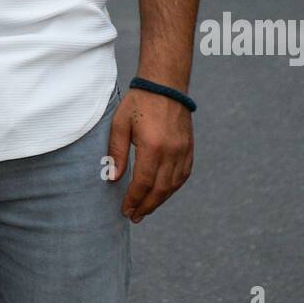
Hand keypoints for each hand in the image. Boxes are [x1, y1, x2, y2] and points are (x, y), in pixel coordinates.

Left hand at [107, 86, 193, 222]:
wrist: (165, 85)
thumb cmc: (138, 102)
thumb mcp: (120, 124)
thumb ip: (116, 152)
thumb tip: (114, 178)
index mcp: (152, 147)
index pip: (143, 183)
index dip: (134, 200)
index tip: (126, 210)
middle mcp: (171, 152)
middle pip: (160, 189)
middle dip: (147, 206)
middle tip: (135, 217)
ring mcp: (183, 150)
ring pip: (173, 185)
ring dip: (160, 200)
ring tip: (146, 209)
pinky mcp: (189, 148)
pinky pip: (183, 174)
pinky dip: (173, 187)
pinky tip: (163, 193)